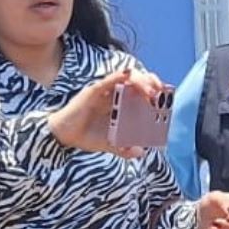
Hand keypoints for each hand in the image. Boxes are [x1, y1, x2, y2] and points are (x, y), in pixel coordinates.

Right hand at [47, 67, 167, 156]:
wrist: (64, 137)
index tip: (164, 96)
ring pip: (125, 78)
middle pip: (136, 80)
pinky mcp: (92, 92)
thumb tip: (141, 152)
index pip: (139, 89)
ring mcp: (104, 91)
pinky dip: (117, 77)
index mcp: (120, 103)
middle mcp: (114, 94)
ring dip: (140, 81)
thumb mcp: (110, 144)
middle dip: (150, 83)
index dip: (153, 89)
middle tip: (160, 94)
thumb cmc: (87, 136)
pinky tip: (126, 75)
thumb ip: (124, 149)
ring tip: (150, 91)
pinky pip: (106, 82)